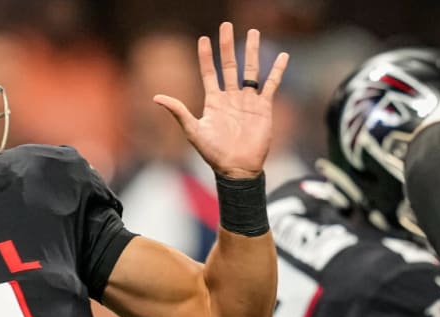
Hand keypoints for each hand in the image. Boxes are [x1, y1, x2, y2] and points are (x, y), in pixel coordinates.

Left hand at [154, 22, 288, 179]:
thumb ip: (178, 111)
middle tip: (225, 25)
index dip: (206, 56)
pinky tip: (282, 56)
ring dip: (251, 51)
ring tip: (252, 32)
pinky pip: (271, 85)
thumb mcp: (193, 130)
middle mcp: (230, 97)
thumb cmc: (214, 153)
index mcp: (213, 101)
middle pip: (229, 65)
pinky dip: (277, 70)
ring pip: (250, 70)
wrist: (237, 168)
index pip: (209, 73)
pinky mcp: (263, 107)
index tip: (203, 39)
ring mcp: (247, 101)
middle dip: (227, 46)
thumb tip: (156, 97)